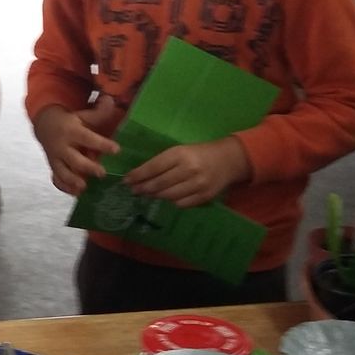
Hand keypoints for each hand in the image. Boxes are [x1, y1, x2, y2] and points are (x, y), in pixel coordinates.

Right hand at [33, 97, 120, 195]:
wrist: (44, 125)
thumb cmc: (69, 121)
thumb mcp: (82, 115)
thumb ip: (98, 112)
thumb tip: (111, 100)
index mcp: (71, 131)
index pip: (88, 138)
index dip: (102, 144)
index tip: (116, 150)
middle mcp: (62, 146)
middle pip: (74, 159)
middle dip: (88, 167)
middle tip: (102, 173)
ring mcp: (56, 158)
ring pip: (62, 172)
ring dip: (73, 180)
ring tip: (84, 187)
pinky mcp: (53, 167)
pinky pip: (56, 179)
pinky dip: (64, 187)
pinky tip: (75, 193)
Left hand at [123, 137, 250, 207]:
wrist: (228, 160)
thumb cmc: (198, 153)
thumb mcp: (180, 151)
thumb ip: (162, 162)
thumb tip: (140, 175)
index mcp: (180, 154)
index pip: (153, 167)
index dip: (138, 175)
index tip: (126, 180)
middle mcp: (189, 169)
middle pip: (159, 184)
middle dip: (143, 188)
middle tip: (134, 190)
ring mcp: (198, 184)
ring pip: (168, 196)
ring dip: (155, 196)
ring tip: (147, 194)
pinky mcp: (204, 196)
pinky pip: (181, 204)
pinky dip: (171, 201)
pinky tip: (166, 198)